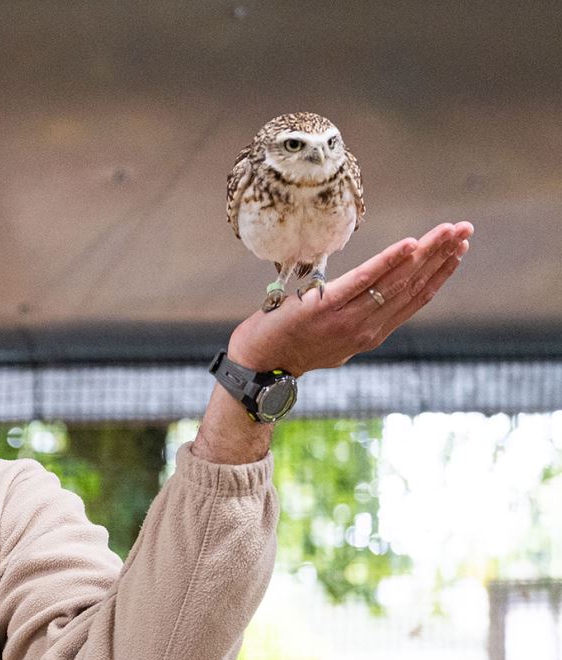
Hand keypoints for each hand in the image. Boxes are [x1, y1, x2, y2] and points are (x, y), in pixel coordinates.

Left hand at [227, 221, 473, 374]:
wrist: (258, 363)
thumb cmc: (292, 347)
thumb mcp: (334, 340)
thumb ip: (357, 324)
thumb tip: (372, 304)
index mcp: (370, 334)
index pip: (414, 299)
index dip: (440, 273)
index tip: (458, 251)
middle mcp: (366, 328)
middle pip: (413, 286)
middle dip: (442, 256)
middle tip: (465, 230)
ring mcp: (347, 318)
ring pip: (396, 281)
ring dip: (426, 253)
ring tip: (447, 232)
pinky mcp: (325, 307)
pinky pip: (363, 280)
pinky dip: (388, 262)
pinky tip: (409, 245)